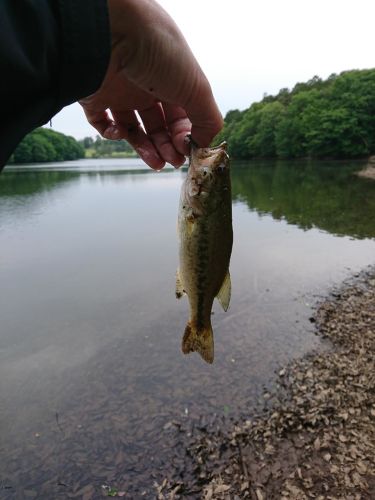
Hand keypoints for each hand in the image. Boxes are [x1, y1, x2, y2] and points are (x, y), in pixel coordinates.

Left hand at [79, 0, 222, 168]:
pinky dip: (112, 134)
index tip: (187, 150)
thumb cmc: (158, 50)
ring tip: (156, 163)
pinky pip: (102, 123)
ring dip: (145, 148)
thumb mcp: (196, 87)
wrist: (110, 29)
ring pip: (133, 129)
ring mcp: (120, 91)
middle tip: (172, 161)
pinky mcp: (95, 96)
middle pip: (159, 125)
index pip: (181, 115)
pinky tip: (121, 132)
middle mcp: (147, 85)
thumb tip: (206, 143)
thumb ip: (208, 118)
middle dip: (167, 146)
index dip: (185, 135)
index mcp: (172, 79)